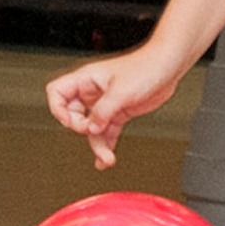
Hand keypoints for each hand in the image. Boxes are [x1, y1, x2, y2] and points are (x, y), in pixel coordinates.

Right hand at [45, 48, 180, 168]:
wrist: (168, 67)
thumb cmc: (146, 67)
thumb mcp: (121, 91)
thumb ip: (103, 112)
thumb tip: (92, 129)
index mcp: (87, 79)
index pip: (57, 93)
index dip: (58, 109)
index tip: (70, 121)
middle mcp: (93, 91)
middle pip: (73, 115)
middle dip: (82, 128)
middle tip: (94, 132)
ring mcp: (106, 102)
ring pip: (92, 127)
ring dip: (97, 144)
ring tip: (106, 158)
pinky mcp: (119, 111)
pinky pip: (107, 131)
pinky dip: (106, 144)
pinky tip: (106, 156)